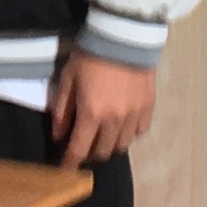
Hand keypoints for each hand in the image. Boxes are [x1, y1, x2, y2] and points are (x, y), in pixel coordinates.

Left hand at [46, 50, 154, 166]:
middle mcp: (114, 121)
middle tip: (83, 147)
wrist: (123, 35)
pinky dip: (128, 135)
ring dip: (109, 146)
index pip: (79, 150)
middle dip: (90, 154)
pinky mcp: (148, 107)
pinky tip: (121, 126)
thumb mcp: (68, 79)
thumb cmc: (90, 56)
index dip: (70, 164)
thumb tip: (58, 136)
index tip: (65, 170)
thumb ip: (61, 110)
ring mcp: (134, 116)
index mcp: (91, 114)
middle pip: (102, 152)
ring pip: (122, 146)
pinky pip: (139, 132)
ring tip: (102, 137)